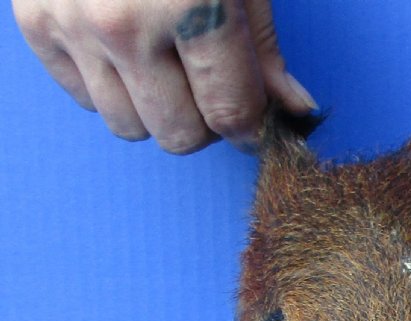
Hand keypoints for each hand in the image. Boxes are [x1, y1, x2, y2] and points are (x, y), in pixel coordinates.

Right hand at [12, 0, 317, 153]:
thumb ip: (263, 49)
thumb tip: (293, 112)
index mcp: (189, 3)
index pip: (230, 114)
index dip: (252, 127)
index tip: (255, 123)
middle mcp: (123, 23)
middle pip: (179, 135)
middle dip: (204, 120)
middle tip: (208, 81)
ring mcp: (72, 24)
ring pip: (129, 127)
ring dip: (156, 108)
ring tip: (164, 59)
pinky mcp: (35, 22)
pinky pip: (85, 101)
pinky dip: (110, 86)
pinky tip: (123, 46)